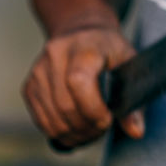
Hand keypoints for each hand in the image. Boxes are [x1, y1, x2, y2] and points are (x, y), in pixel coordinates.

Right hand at [22, 25, 142, 149]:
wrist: (80, 32)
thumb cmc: (108, 50)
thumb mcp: (129, 66)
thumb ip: (133, 100)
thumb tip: (135, 131)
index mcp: (84, 46)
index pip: (78, 81)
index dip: (92, 108)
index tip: (107, 120)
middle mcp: (56, 56)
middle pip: (65, 105)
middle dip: (86, 127)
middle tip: (101, 130)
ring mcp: (38, 71)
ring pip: (52, 119)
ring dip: (73, 134)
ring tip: (90, 133)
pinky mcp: (29, 86)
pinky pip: (41, 121)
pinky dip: (59, 132)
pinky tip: (74, 130)